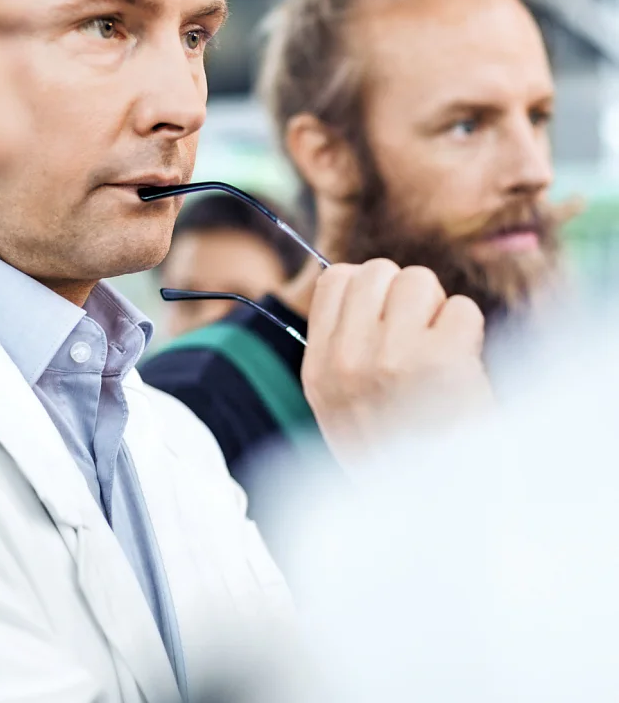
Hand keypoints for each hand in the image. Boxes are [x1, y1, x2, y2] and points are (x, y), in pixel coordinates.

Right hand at [301, 259, 489, 461]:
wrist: (443, 520)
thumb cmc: (402, 459)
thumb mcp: (342, 409)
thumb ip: (343, 348)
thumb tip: (362, 281)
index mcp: (319, 370)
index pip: (335, 279)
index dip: (369, 291)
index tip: (388, 323)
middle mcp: (348, 360)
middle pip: (378, 271)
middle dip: (406, 297)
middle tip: (420, 342)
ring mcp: (392, 358)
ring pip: (419, 281)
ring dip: (439, 312)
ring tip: (443, 357)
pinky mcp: (442, 360)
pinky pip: (462, 308)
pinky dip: (471, 335)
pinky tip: (465, 372)